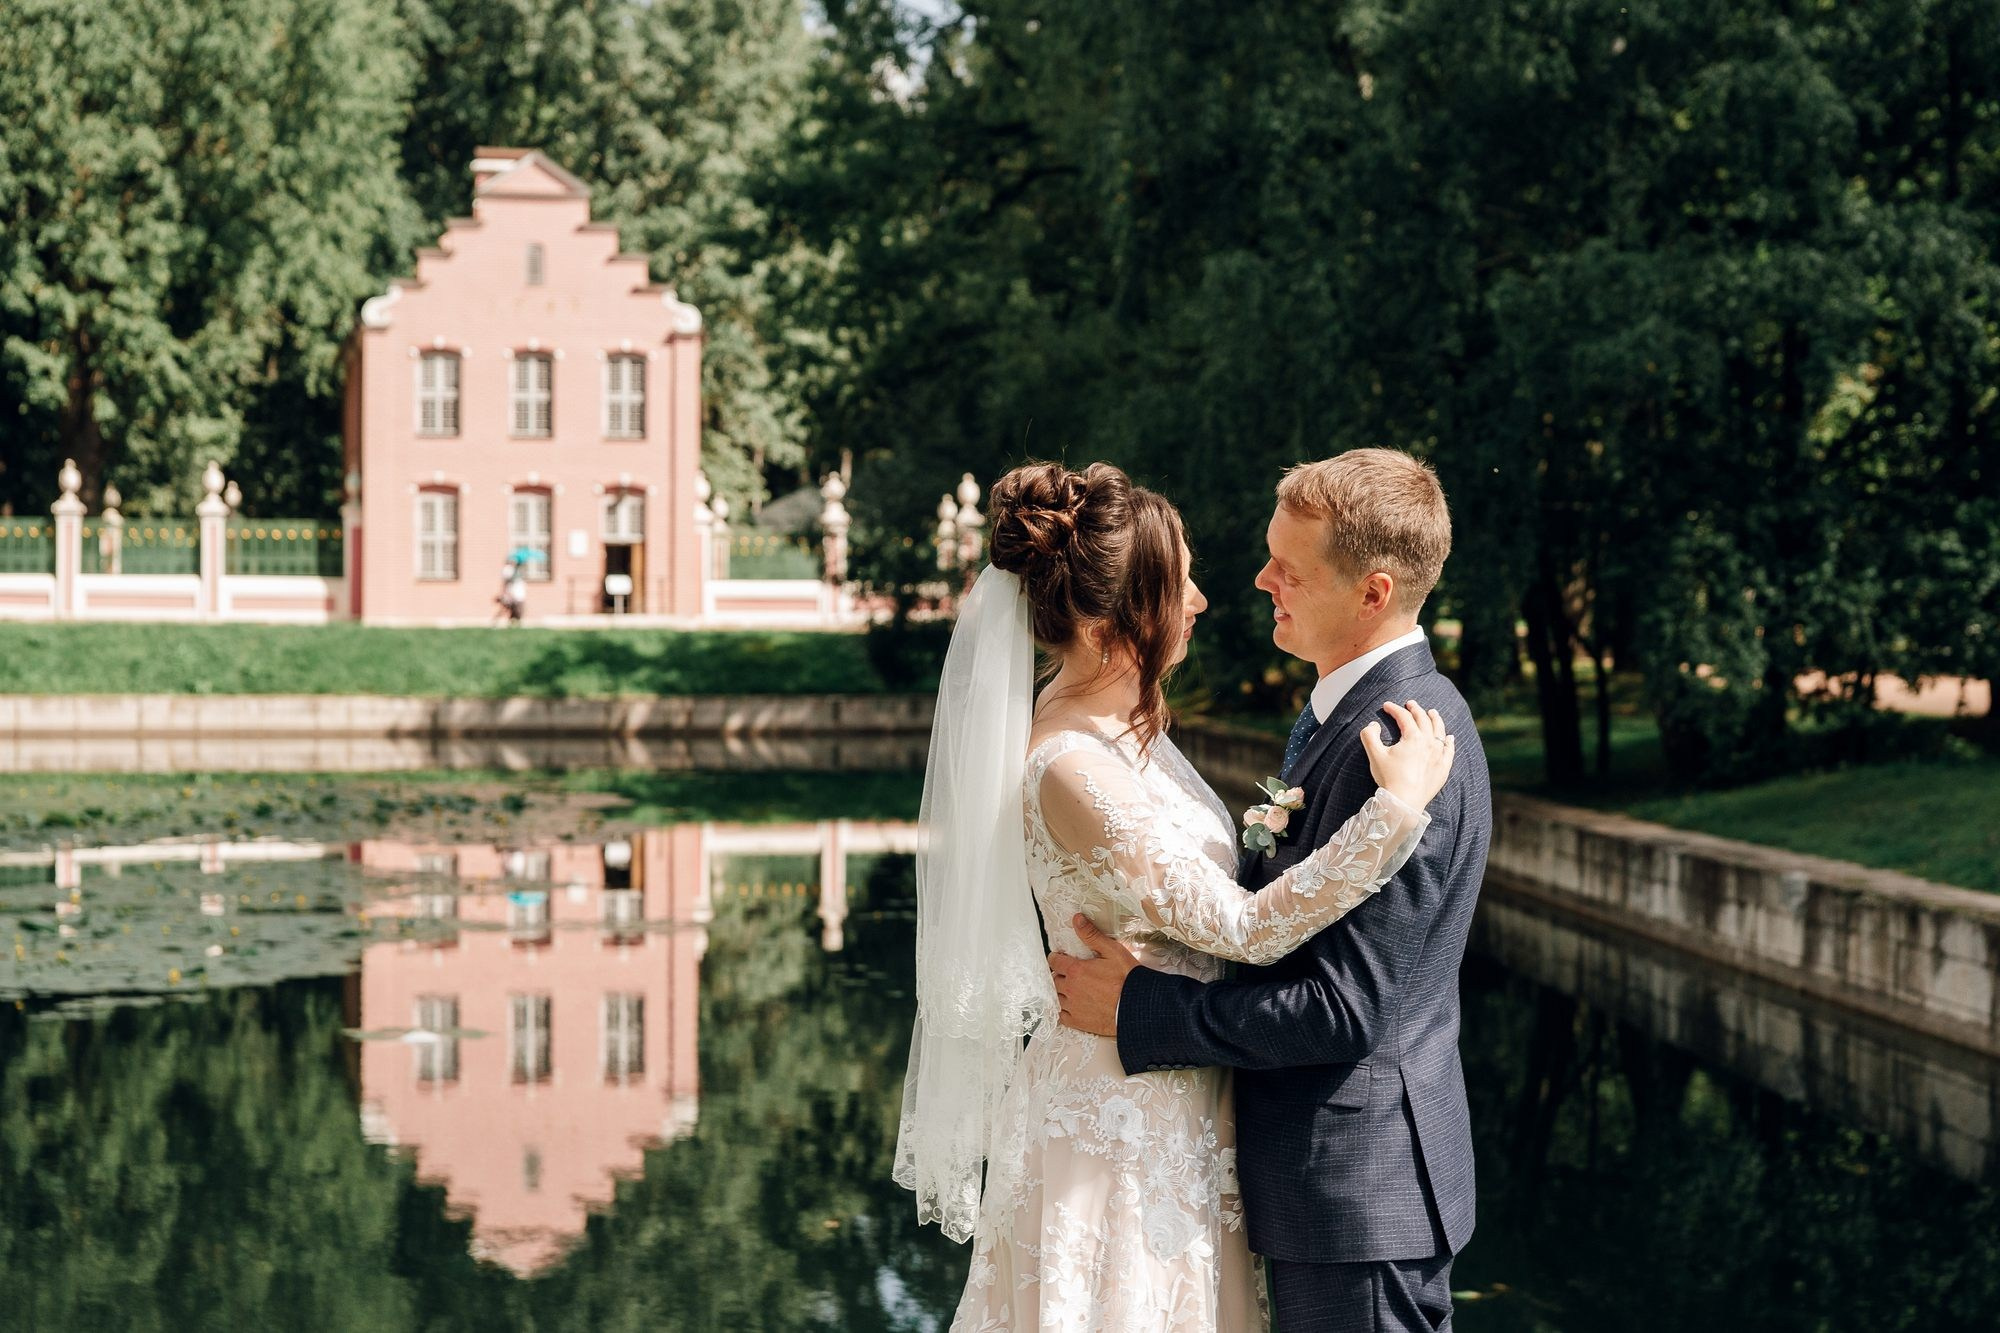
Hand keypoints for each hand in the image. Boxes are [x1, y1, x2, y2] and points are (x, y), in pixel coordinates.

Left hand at [1048, 914, 1138, 1036]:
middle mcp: (1070, 988)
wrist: (1138, 1006)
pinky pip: (1061, 1016)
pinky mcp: (1078, 1022)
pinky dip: (1064, 1010)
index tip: (1060, 959)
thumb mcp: (1112, 951)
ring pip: (1056, 997)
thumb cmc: (1127, 978)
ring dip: (1061, 992)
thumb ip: (1092, 935)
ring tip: (1071, 989)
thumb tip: (1077, 919)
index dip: (1057, 958)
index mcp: (1076, 970)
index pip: (1054, 962)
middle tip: (1069, 974)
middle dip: (1060, 975)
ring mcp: (1073, 1007)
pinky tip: (1071, 1006)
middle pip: (1054, 979)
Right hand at [1360, 699, 1455, 810]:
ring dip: (1435, 719)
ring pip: (1439, 731)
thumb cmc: (1389, 778)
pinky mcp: (1443, 767)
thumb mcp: (1374, 755)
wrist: (1405, 802)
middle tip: (1410, 704)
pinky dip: (1449, 741)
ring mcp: (1438, 755)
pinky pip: (1449, 750)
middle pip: (1423, 720)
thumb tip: (1373, 724)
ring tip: (1432, 713)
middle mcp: (1428, 743)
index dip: (1394, 709)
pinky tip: (1449, 737)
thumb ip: (1369, 735)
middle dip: (1415, 710)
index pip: (1404, 717)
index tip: (1386, 706)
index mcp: (1412, 737)